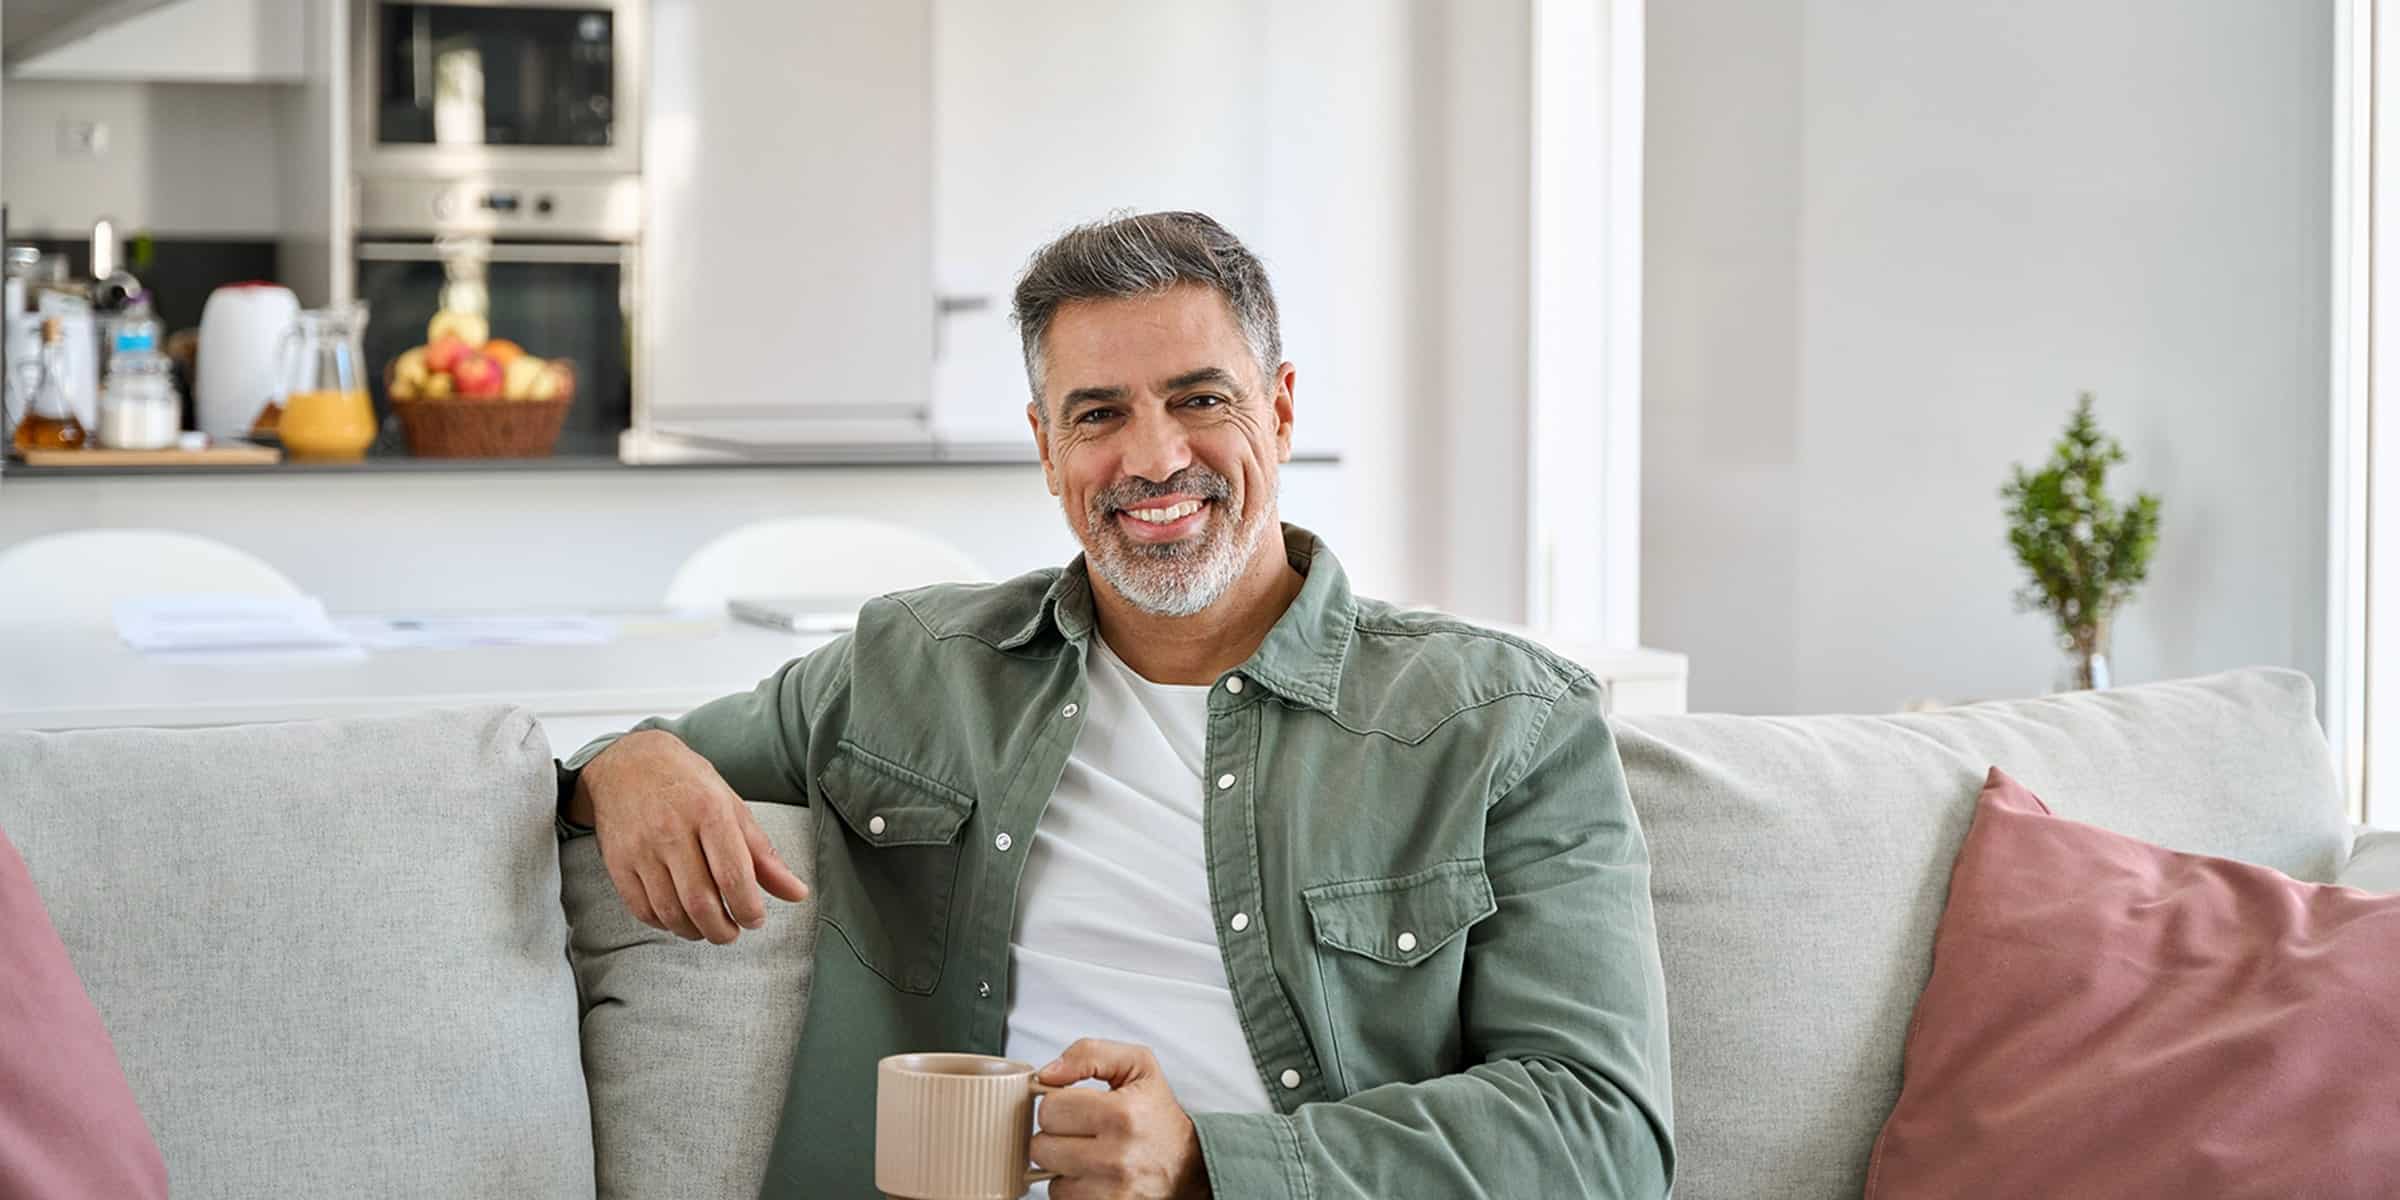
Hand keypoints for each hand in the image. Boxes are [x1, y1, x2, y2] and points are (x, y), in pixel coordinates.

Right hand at [577, 729, 808, 942]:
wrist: (627, 762)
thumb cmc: (688, 784)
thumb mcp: (732, 806)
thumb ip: (763, 854)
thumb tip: (798, 893)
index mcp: (708, 811)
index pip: (732, 875)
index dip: (748, 908)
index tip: (755, 920)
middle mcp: (671, 829)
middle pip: (700, 901)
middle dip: (722, 930)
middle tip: (732, 932)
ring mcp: (640, 848)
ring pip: (670, 911)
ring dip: (695, 931)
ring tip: (709, 927)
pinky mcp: (617, 862)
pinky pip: (642, 909)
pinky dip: (665, 924)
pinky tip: (679, 917)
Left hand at [1030, 1039, 1210, 1199]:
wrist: (1188, 1163)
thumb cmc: (1157, 1112)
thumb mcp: (1137, 1064)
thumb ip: (1088, 1054)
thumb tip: (1047, 1074)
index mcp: (1122, 1113)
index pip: (1050, 1108)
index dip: (1057, 1104)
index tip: (1074, 1107)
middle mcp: (1117, 1156)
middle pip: (1041, 1147)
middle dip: (1054, 1136)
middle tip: (1080, 1131)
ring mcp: (1112, 1190)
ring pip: (1048, 1177)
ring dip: (1062, 1165)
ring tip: (1087, 1153)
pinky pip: (1063, 1199)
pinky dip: (1072, 1187)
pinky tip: (1092, 1175)